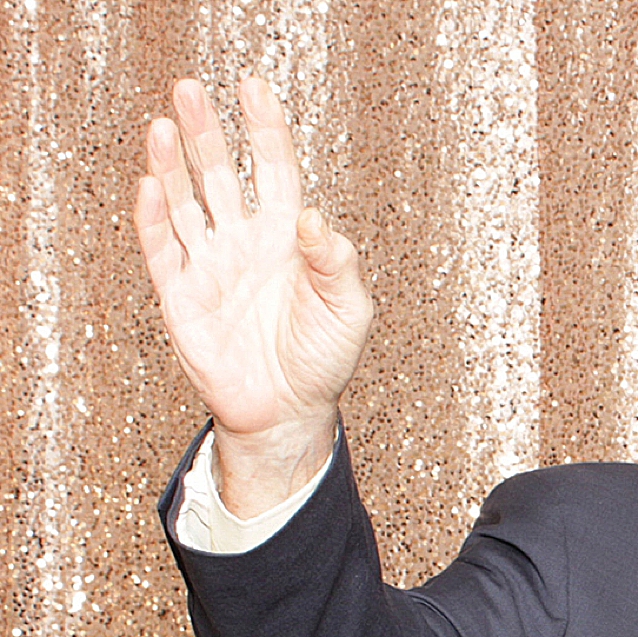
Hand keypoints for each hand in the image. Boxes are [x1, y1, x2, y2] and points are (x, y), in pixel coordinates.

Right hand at [135, 76, 371, 510]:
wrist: (290, 411)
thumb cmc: (324, 358)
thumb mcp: (349, 310)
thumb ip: (336, 263)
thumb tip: (313, 217)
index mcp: (287, 238)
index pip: (273, 169)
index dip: (263, 129)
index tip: (253, 88)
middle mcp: (244, 242)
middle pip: (219, 174)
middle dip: (206, 133)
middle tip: (191, 89)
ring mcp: (210, 266)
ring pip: (185, 203)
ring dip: (173, 165)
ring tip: (165, 126)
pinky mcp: (181, 297)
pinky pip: (162, 250)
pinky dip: (154, 218)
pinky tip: (152, 185)